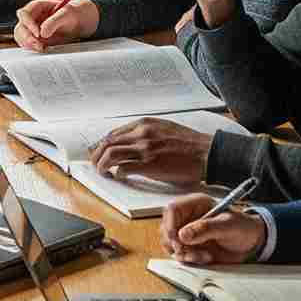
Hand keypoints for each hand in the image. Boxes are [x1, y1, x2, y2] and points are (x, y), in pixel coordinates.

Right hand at [13, 0, 99, 50]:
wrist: (78, 22)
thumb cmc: (72, 13)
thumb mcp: (66, 14)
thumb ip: (54, 21)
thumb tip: (43, 32)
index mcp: (36, 6)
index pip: (24, 14)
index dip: (28, 24)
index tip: (38, 34)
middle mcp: (31, 18)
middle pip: (20, 27)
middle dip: (27, 38)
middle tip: (39, 46)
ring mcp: (32, 29)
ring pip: (21, 38)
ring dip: (29, 45)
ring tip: (43, 48)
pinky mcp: (35, 39)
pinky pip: (28, 44)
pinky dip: (33, 49)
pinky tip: (43, 49)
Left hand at [90, 119, 212, 185]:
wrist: (205, 152)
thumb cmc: (188, 143)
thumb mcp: (164, 128)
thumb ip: (146, 132)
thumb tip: (131, 142)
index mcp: (144, 123)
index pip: (113, 133)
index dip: (102, 144)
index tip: (99, 152)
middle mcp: (141, 133)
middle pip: (108, 143)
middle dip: (97, 154)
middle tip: (95, 164)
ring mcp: (144, 148)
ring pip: (111, 154)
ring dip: (102, 164)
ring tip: (102, 172)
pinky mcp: (149, 164)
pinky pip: (124, 168)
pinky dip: (118, 173)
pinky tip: (119, 176)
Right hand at [160, 192, 265, 265]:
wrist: (251, 243)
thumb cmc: (242, 227)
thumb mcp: (227, 226)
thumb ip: (206, 229)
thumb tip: (183, 235)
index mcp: (196, 204)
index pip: (173, 209)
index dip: (171, 224)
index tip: (176, 240)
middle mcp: (188, 217)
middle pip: (166, 227)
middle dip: (175, 243)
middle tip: (187, 251)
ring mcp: (188, 233)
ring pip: (170, 243)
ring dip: (184, 253)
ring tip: (203, 255)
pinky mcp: (190, 247)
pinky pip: (179, 255)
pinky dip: (190, 260)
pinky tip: (205, 258)